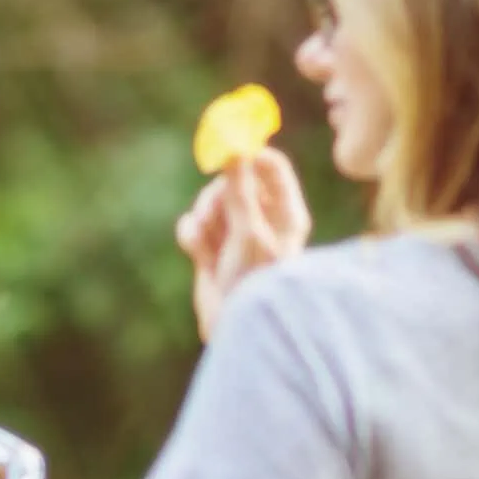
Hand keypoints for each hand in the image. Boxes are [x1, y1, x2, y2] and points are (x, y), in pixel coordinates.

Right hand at [176, 146, 310, 341]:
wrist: (236, 331)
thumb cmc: (256, 284)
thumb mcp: (250, 232)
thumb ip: (240, 188)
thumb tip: (235, 147)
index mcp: (286, 213)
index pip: (271, 166)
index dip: (249, 155)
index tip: (227, 151)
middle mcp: (264, 221)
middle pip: (235, 180)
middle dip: (218, 193)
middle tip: (213, 207)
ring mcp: (237, 236)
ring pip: (212, 202)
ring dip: (203, 216)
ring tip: (205, 239)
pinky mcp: (212, 251)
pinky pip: (195, 225)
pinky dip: (192, 234)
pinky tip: (195, 250)